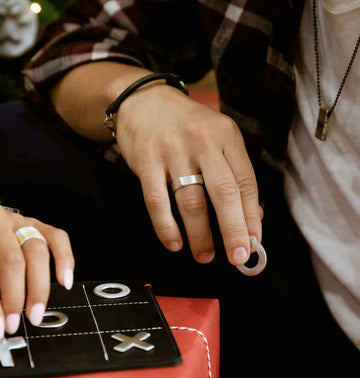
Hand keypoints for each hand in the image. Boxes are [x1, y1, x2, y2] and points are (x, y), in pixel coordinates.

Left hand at [0, 204, 73, 339]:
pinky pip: (58, 238)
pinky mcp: (39, 225)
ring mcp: (19, 220)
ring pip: (38, 250)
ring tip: (35, 312)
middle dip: (16, 297)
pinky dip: (65, 260)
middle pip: (13, 259)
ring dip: (39, 287)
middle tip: (14, 323)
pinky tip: (65, 280)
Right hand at [115, 84, 262, 265]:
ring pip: (190, 200)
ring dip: (199, 234)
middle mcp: (202, 142)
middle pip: (223, 193)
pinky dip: (166, 226)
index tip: (254, 241)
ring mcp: (173, 151)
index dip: (251, 215)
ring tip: (204, 256)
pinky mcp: (146, 160)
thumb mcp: (217, 137)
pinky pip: (156, 200)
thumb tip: (252, 215)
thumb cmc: (185, 125)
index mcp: (226, 136)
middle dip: (233, 230)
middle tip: (237, 257)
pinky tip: (174, 242)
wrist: (143, 100)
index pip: (245, 181)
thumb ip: (234, 172)